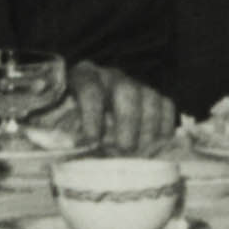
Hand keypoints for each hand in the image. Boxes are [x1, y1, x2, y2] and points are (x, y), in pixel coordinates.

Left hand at [63, 61, 181, 153]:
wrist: (89, 119)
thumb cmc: (70, 124)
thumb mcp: (62, 124)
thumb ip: (65, 134)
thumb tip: (74, 149)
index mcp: (82, 78)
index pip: (90, 90)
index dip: (92, 115)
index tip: (92, 140)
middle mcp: (111, 77)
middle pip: (126, 91)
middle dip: (127, 123)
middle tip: (123, 148)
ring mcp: (134, 84)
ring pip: (150, 98)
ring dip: (148, 127)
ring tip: (139, 151)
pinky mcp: (152, 97)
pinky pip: (166, 105)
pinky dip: (164, 126)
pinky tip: (155, 144)